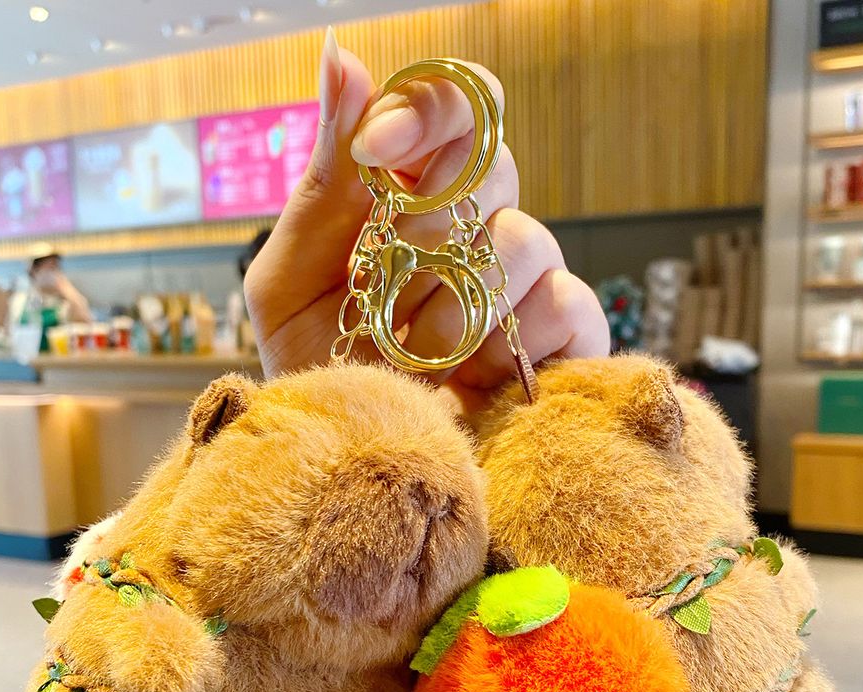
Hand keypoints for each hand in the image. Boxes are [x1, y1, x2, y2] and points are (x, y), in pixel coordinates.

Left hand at [243, 30, 608, 408]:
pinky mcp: (554, 352)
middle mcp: (473, 238)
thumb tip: (342, 55)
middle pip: (496, 165)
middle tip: (389, 281)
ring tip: (418, 353)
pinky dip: (523, 333)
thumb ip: (325, 178)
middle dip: (433, 223)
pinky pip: (571, 306)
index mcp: (412, 204)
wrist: (342, 464)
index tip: (378, 150)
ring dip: (460, 300)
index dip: (427, 111)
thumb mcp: (291, 279)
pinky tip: (475, 374)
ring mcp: (519, 295)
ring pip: (530, 238)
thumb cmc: (313, 372)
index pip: (455, 111)